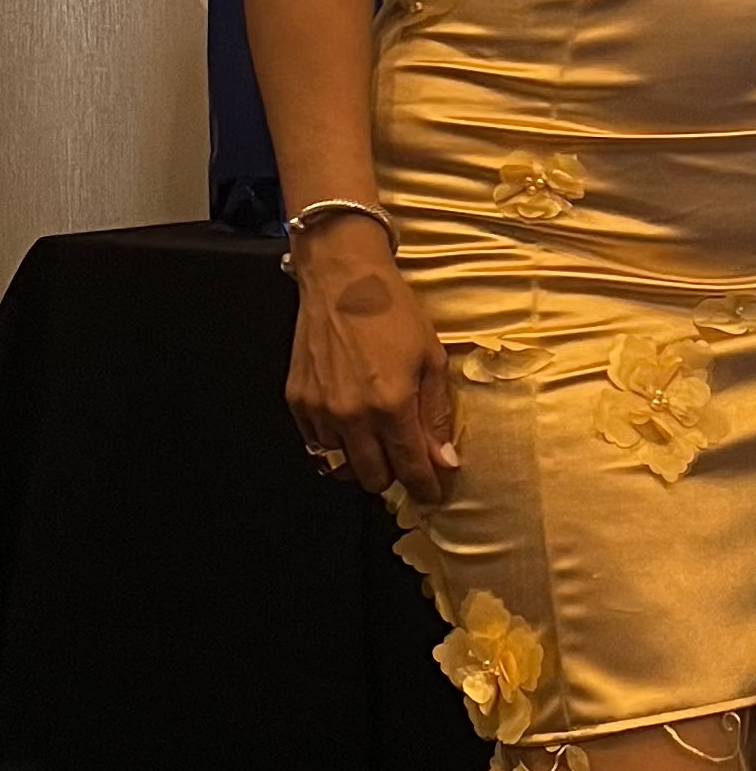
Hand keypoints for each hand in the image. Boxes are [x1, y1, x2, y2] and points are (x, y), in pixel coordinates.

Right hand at [286, 215, 456, 504]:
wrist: (342, 277)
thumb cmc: (393, 312)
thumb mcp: (431, 359)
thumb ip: (436, 415)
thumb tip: (443, 460)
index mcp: (391, 405)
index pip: (409, 468)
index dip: (425, 487)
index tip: (432, 493)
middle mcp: (351, 415)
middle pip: (372, 478)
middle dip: (393, 476)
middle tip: (404, 461)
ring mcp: (319, 409)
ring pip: (340, 465)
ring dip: (361, 460)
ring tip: (376, 441)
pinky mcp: (297, 400)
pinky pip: (315, 443)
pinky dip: (334, 443)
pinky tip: (349, 425)